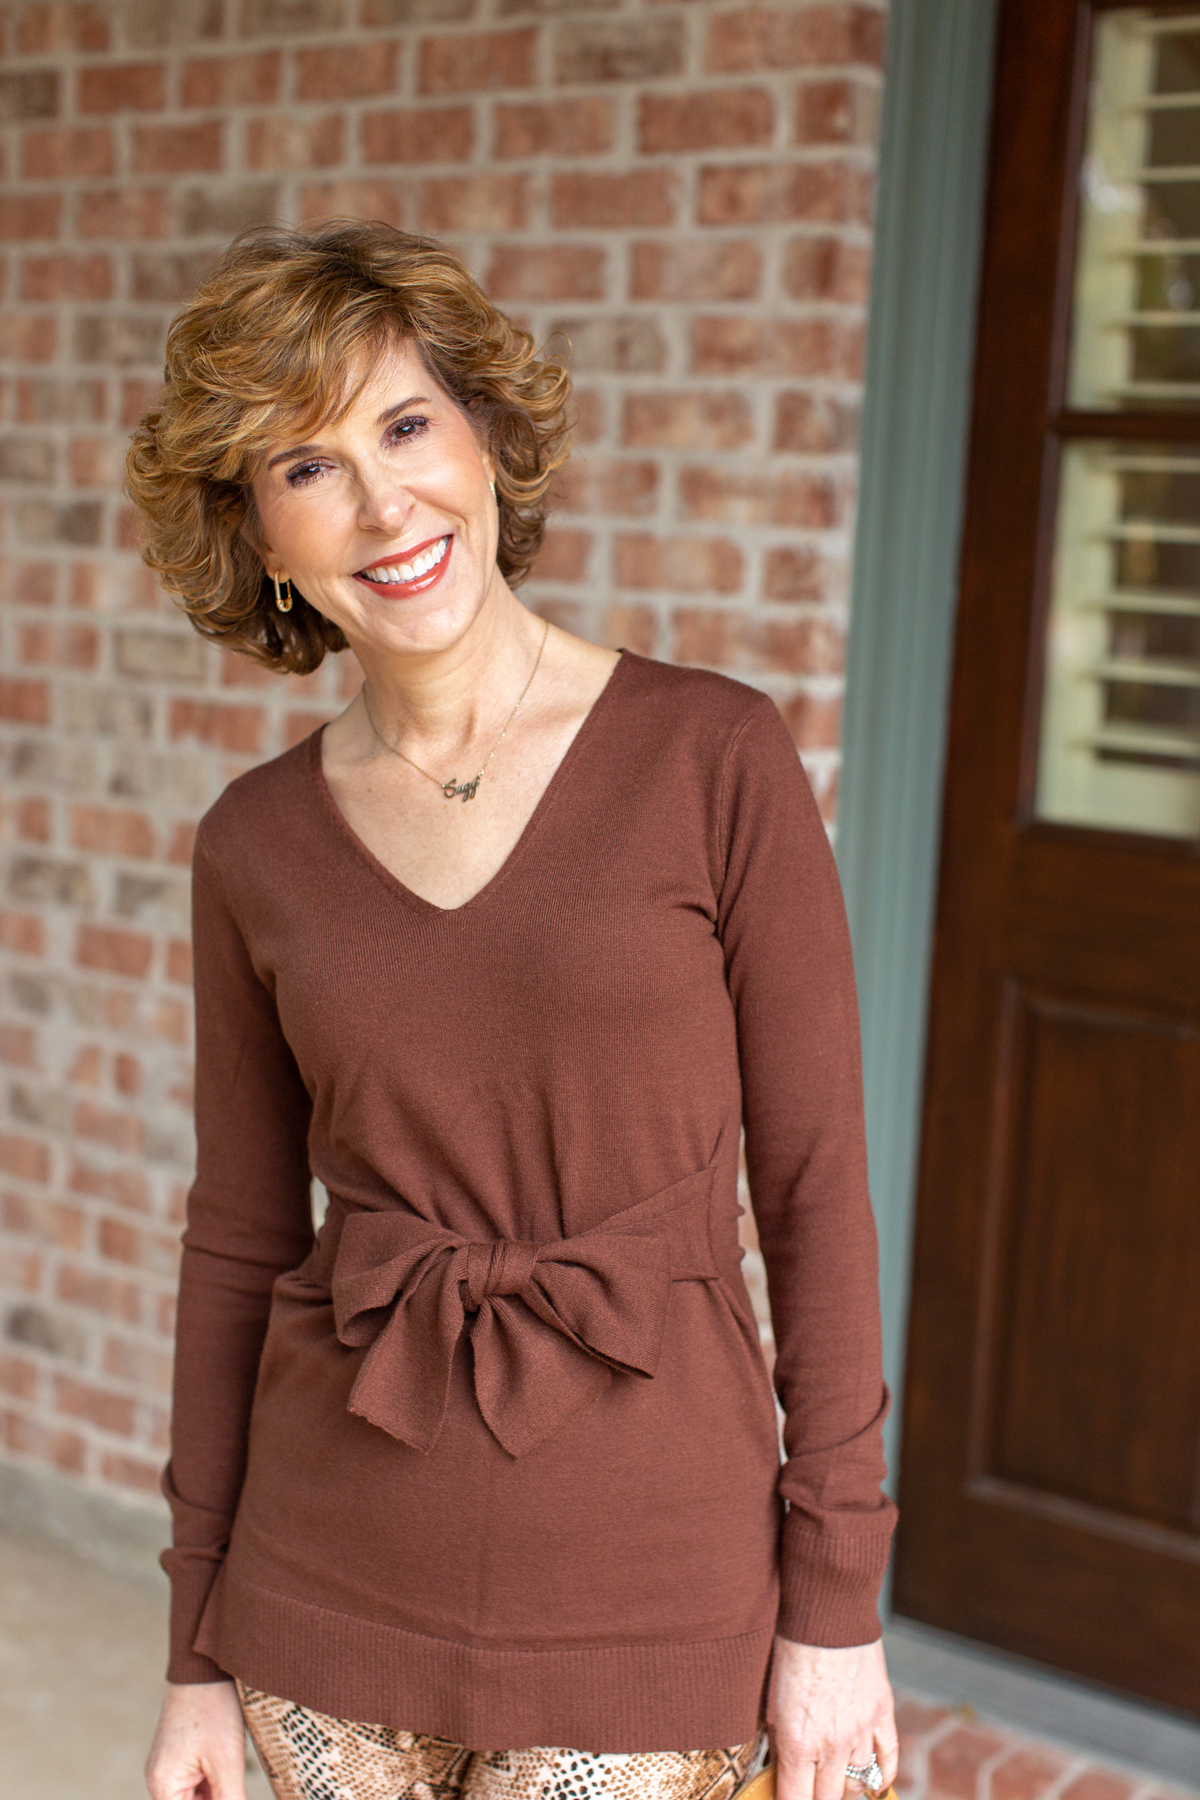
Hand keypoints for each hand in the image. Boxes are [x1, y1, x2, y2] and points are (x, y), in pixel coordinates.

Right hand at [145, 1680, 249, 1799]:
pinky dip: (215, 1778)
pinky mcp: (179, 1753)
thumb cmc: (212, 1710)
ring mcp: (168, 1765)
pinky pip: (198, 1779)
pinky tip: (230, 1763)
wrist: (203, 1665)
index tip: (231, 1791)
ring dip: (218, 1791)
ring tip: (230, 1762)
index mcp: (163, 1786)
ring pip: (198, 1795)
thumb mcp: (227, 1761)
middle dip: (217, 1796)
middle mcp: (159, 1779)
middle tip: (233, 1777)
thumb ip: (230, 1799)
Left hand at [766, 1636, 897, 1799]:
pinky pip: (887, 1762)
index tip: (789, 1799)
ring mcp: (861, 1733)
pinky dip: (880, 1778)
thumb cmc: (790, 1652)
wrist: (826, 1614)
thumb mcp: (772, 1701)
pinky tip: (872, 1785)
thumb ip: (779, 1742)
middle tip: (810, 1789)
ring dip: (845, 1789)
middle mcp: (832, 1746)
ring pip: (858, 1787)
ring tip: (834, 1783)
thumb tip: (781, 1771)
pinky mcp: (882, 1715)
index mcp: (798, 1743)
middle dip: (817, 1798)